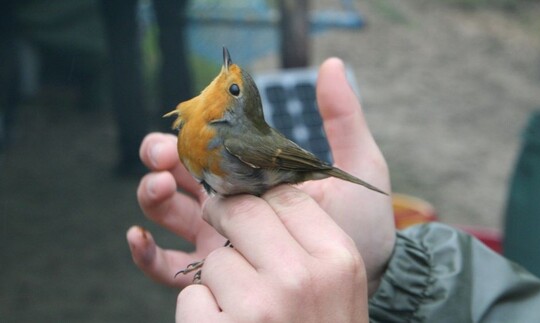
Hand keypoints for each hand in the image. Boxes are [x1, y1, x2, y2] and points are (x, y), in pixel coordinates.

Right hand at [127, 58, 394, 292]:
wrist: (367, 279)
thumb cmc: (362, 224)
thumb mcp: (354, 167)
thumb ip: (342, 119)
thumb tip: (331, 65)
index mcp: (253, 174)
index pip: (211, 146)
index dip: (191, 133)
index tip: (187, 125)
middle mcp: (230, 202)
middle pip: (178, 172)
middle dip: (161, 156)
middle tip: (163, 155)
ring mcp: (216, 237)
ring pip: (166, 210)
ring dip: (150, 193)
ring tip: (159, 185)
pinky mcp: (210, 273)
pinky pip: (164, 265)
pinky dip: (143, 251)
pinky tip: (139, 236)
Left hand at [176, 185, 368, 321]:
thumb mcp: (340, 285)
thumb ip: (310, 237)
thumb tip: (264, 190)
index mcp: (336, 258)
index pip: (286, 196)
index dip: (259, 195)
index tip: (247, 202)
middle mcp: (300, 277)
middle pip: (242, 211)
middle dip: (225, 216)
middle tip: (222, 224)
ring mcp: (258, 307)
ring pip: (214, 259)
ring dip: (220, 281)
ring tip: (246, 309)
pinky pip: (191, 296)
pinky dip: (202, 312)